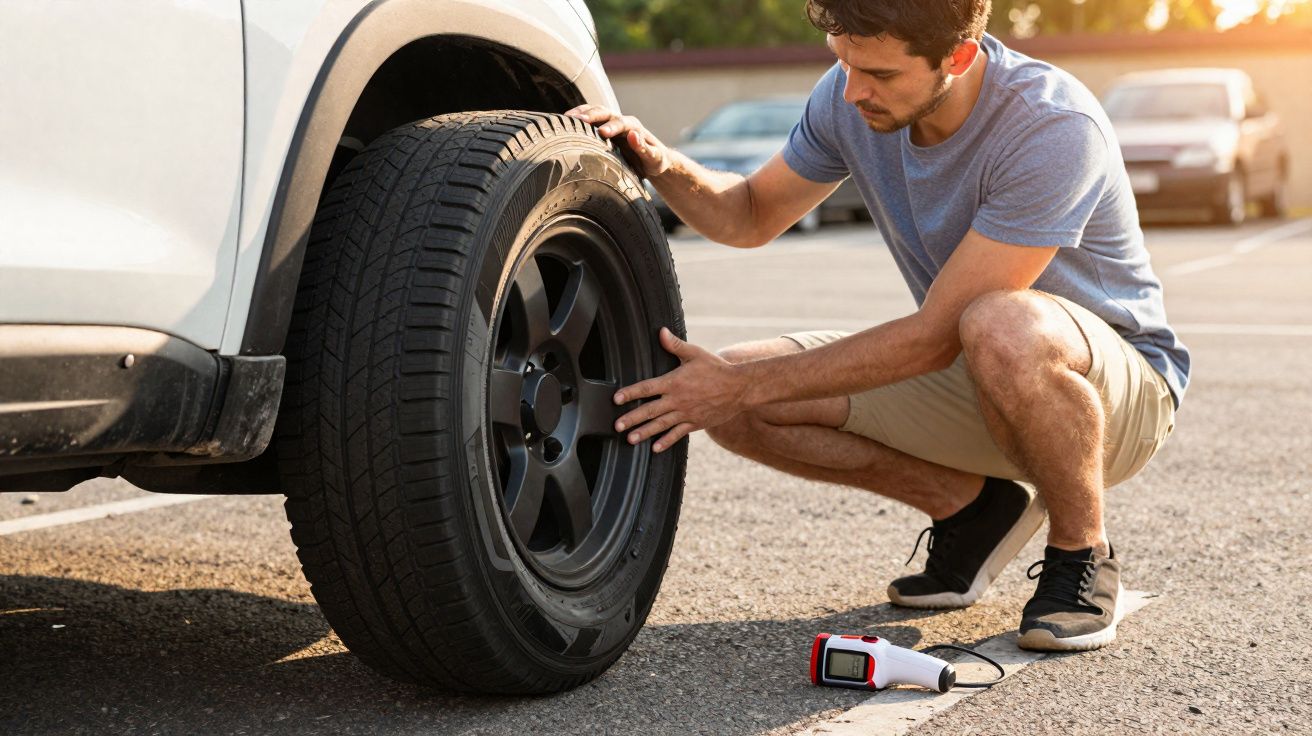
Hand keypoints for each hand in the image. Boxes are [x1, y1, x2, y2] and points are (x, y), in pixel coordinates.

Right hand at [564, 104, 671, 177]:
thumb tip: (632, 135)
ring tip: (565, 119)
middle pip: (605, 112)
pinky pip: (589, 120)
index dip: (612, 127)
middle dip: (591, 115)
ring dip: (581, 114)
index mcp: (634, 127)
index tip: (602, 133)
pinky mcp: (602, 128)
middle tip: (577, 121)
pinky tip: (564, 124)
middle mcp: (621, 121)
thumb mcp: (654, 158)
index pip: (622, 123)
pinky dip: (577, 119)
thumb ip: (645, 149)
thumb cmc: (655, 161)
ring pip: (594, 112)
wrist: (652, 160)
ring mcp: (610, 123)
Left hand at [613, 328, 746, 452]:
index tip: (617, 398)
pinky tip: (655, 448)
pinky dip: (666, 441)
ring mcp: (686, 413)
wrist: (739, 388)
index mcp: (674, 382)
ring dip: (644, 432)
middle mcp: (678, 400)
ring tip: (630, 440)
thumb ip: (675, 345)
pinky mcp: (695, 423)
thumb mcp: (695, 354)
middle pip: (650, 410)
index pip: (647, 388)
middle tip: (617, 426)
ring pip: (661, 425)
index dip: (631, 393)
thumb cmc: (716, 368)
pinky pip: (678, 434)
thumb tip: (661, 331)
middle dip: (632, 418)